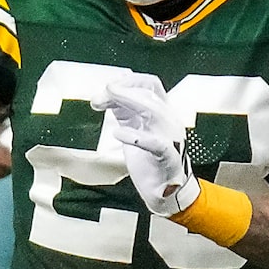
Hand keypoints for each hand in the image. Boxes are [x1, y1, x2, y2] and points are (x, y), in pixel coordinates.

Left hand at [98, 74, 195, 215]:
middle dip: (122, 92)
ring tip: (105, 103)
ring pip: (155, 112)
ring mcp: (170, 138)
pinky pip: (156, 144)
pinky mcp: (168, 158)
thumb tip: (102, 96)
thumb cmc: (149, 157)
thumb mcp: (133, 128)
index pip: (151, 84)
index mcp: (163, 111)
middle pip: (149, 95)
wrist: (163, 188)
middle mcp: (169, 121)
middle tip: (99, 97)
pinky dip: (137, 137)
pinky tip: (118, 132)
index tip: (107, 88)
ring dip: (129, 103)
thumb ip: (122, 112)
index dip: (129, 81)